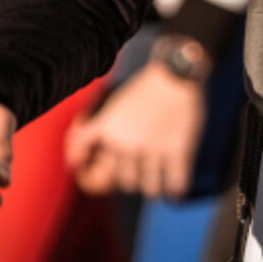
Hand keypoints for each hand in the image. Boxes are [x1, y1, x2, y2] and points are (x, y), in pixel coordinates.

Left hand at [65, 63, 205, 198]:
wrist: (177, 72)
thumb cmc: (146, 86)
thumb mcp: (115, 105)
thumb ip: (101, 130)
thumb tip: (84, 158)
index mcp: (108, 129)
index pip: (85, 159)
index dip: (87, 172)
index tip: (93, 176)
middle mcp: (126, 144)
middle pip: (125, 181)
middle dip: (133, 178)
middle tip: (141, 174)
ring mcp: (152, 150)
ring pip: (150, 187)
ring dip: (154, 187)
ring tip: (160, 184)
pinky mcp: (178, 152)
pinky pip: (176, 183)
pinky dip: (176, 189)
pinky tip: (178, 189)